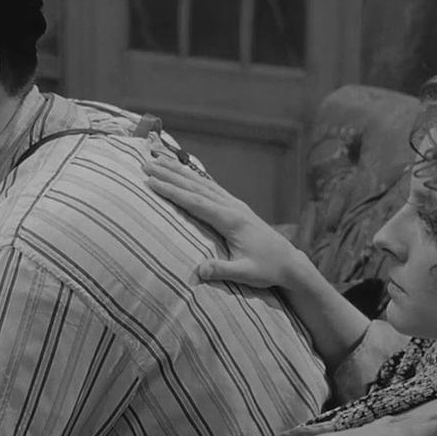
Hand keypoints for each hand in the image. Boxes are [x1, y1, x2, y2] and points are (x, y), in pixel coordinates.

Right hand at [143, 155, 308, 288]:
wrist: (289, 262)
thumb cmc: (267, 269)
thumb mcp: (246, 274)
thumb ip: (222, 270)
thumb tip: (199, 271)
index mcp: (231, 220)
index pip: (195, 202)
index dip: (172, 192)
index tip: (151, 182)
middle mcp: (232, 206)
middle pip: (196, 186)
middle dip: (170, 175)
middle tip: (147, 165)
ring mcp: (235, 204)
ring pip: (202, 183)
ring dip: (179, 172)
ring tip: (159, 162)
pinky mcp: (236, 206)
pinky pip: (211, 186)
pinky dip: (194, 177)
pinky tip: (184, 172)